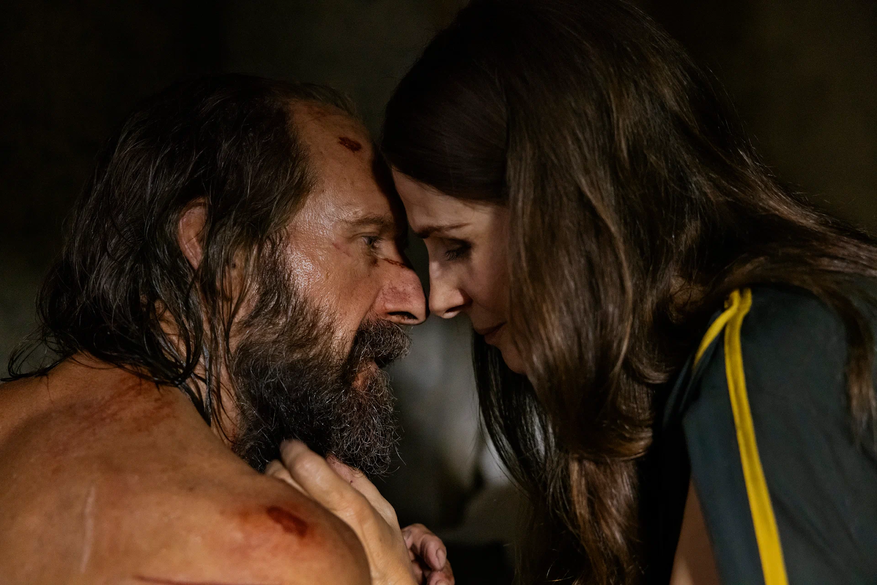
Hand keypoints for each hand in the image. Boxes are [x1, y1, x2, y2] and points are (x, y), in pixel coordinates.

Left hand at [266, 441, 451, 584]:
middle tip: (285, 465)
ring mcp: (306, 542)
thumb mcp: (386, 515)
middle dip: (280, 465)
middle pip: (281, 478)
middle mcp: (324, 522)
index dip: (295, 449)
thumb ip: (359, 482)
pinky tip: (283, 513)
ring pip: (271, 497)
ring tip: (283, 488)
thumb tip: (334, 458)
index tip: (292, 446)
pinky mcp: (293, 557)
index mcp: (349, 507)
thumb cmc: (387, 561)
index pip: (307, 465)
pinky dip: (273, 510)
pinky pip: (270, 525)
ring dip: (273, 485)